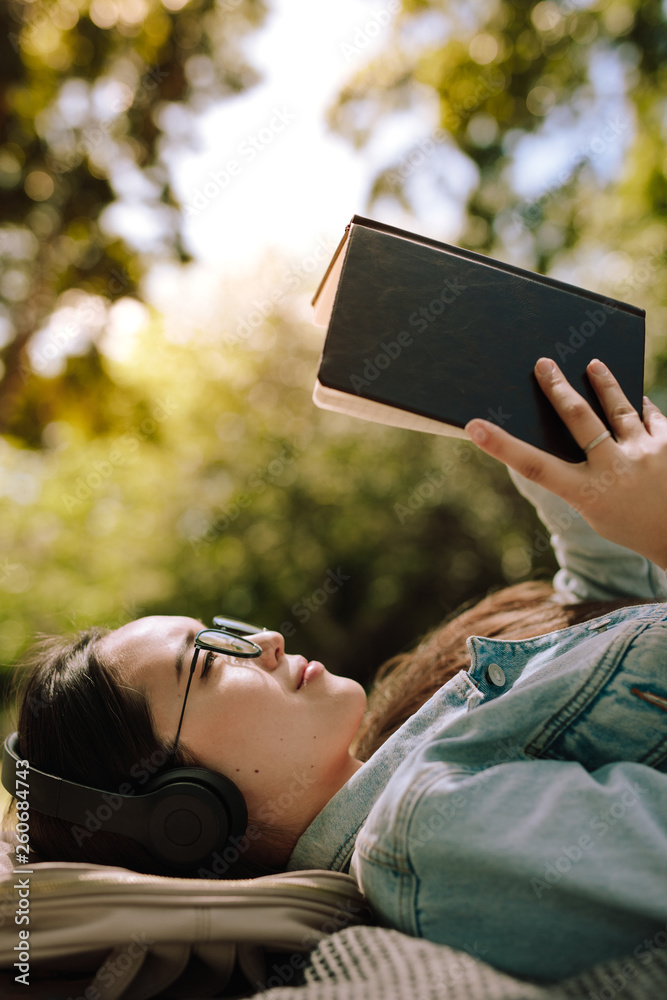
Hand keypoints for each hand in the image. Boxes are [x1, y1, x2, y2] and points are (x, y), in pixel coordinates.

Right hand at [465, 358, 666, 570]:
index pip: (534, 467)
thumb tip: (575, 426)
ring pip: (618, 407)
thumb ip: (582, 474)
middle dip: (557, 388)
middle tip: (544, 364)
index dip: (501, 446)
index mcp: (586, 494)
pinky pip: (649, 415)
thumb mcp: (595, 510)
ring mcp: (645, 454)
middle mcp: (614, 470)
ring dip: (604, 383)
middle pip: (579, 418)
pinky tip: (635, 400)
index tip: (476, 426)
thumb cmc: (629, 524)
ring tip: (594, 365)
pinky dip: (640, 408)